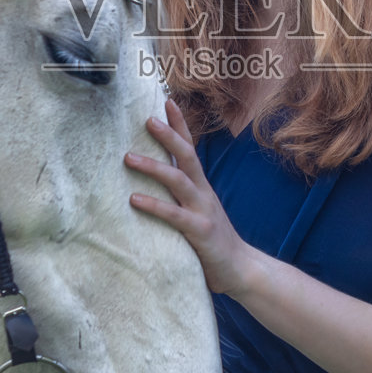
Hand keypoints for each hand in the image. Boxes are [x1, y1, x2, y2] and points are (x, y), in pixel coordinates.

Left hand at [126, 99, 256, 295]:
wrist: (243, 271)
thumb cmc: (213, 244)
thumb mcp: (196, 216)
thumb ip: (179, 202)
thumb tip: (150, 190)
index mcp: (201, 188)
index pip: (190, 150)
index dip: (180, 125)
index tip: (168, 101)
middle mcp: (203, 193)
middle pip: (187, 156)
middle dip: (169, 135)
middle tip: (147, 118)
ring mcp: (203, 211)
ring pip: (178, 180)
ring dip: (153, 166)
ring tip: (128, 157)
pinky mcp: (200, 231)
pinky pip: (174, 215)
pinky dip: (154, 205)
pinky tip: (134, 198)